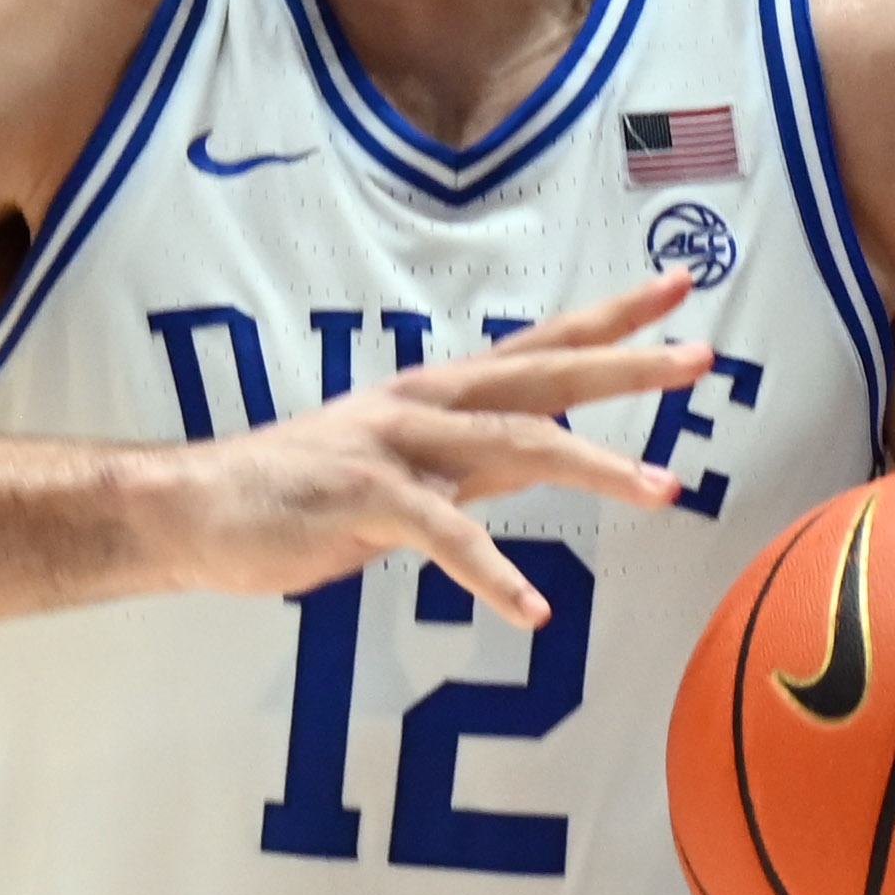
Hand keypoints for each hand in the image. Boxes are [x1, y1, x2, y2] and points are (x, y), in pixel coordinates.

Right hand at [170, 274, 713, 626]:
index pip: (541, 344)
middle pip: (546, 374)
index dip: (612, 317)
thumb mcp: (406, 467)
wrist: (193, 509)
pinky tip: (534, 610)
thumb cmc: (301, 493)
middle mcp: (425, 404)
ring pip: (516, 442)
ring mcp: (396, 447)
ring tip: (666, 492)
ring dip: (596, 466)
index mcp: (439, 394)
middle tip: (701, 357)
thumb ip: (476, 460)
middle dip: (629, 364)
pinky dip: (493, 574)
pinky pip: (445, 535)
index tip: (678, 285)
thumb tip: (546, 454)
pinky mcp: (364, 499)